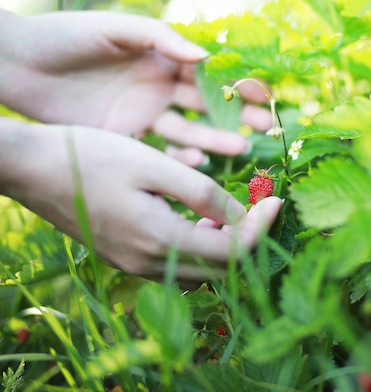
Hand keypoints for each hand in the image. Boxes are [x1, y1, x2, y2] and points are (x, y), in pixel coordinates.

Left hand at [0, 9, 271, 165]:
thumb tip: (206, 55)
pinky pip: (159, 152)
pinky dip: (179, 159)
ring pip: (188, 131)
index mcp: (161, 59)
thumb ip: (160, 38)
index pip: (209, 73)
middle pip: (206, 105)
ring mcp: (143, 115)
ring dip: (215, 140)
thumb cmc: (66, 37)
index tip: (262, 95)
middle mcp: (158, 88)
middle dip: (236, 115)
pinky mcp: (126, 139)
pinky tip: (198, 164)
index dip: (236, 83)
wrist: (18, 66)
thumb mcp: (115, 29)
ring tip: (240, 148)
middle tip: (264, 129)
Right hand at [0, 119, 281, 283]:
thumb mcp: (155, 166)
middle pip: (220, 270)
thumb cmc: (92, 157)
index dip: (262, 228)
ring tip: (231, 212)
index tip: (278, 199)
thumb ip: (202, 193)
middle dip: (250, 241)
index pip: (232, 251)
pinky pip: (176, 266)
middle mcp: (149, 263)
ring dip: (225, 248)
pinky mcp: (125, 258)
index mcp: (161, 240)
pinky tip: (199, 221)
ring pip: (200, 272)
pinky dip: (199, 249)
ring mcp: (135, 265)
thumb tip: (242, 213)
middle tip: (262, 206)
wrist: (32, 168)